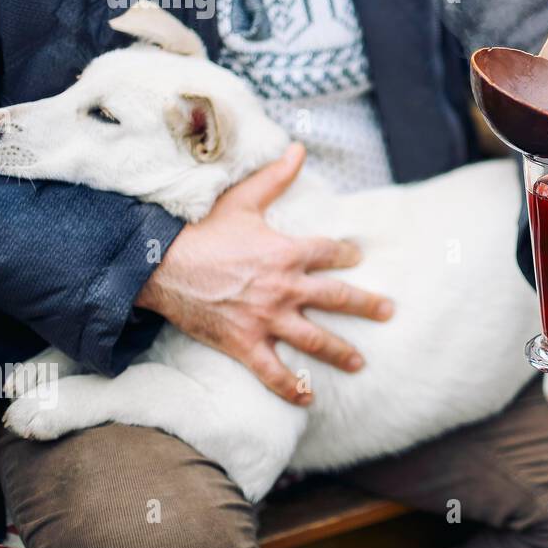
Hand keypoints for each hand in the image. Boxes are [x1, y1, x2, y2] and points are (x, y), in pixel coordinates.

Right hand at [135, 143, 394, 404]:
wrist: (159, 265)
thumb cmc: (200, 231)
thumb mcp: (242, 200)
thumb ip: (275, 177)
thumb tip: (299, 148)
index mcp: (287, 252)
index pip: (329, 253)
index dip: (345, 255)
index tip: (357, 258)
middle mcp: (284, 287)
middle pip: (336, 298)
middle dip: (366, 305)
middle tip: (388, 311)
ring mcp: (267, 318)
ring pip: (314, 339)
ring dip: (340, 352)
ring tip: (360, 363)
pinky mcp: (244, 343)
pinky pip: (274, 372)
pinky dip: (292, 387)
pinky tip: (309, 399)